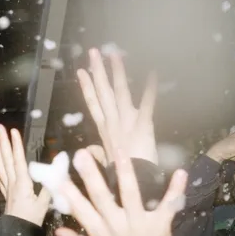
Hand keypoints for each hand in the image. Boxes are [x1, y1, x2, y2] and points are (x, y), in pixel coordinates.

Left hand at [0, 124, 50, 226]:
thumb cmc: (32, 220)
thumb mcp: (45, 203)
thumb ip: (51, 184)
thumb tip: (59, 167)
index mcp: (22, 183)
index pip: (18, 159)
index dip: (16, 144)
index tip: (13, 130)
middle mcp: (12, 183)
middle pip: (6, 159)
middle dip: (2, 142)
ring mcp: (7, 188)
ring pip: (0, 166)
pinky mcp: (6, 195)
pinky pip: (0, 177)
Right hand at [54, 149, 192, 235]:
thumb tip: (58, 231)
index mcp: (98, 232)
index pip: (79, 207)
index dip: (67, 190)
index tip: (57, 173)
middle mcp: (115, 224)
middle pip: (100, 195)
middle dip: (90, 174)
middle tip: (82, 154)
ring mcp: (138, 224)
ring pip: (130, 194)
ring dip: (126, 172)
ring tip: (120, 151)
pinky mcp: (159, 226)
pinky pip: (168, 205)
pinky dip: (175, 190)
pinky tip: (180, 173)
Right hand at [77, 47, 157, 164]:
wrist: (135, 183)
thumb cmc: (122, 173)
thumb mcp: (106, 162)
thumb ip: (98, 152)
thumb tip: (87, 149)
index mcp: (104, 129)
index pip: (93, 103)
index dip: (87, 87)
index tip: (81, 71)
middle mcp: (113, 122)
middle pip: (103, 92)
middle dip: (98, 71)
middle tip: (93, 52)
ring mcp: (127, 122)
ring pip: (120, 92)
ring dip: (118, 72)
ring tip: (114, 54)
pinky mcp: (143, 125)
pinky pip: (148, 104)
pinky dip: (150, 88)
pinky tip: (153, 72)